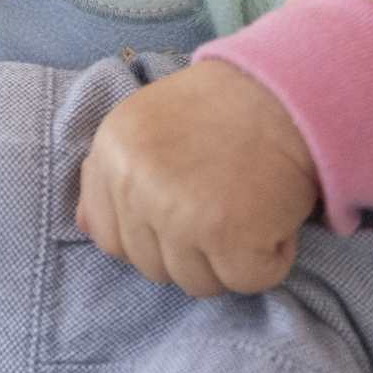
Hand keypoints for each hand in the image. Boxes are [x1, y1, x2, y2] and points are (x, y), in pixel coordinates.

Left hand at [72, 60, 319, 298]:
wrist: (288, 90)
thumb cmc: (220, 109)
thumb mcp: (145, 125)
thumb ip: (108, 175)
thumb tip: (85, 229)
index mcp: (111, 153)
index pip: (108, 238)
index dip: (149, 236)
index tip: (182, 212)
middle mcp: (135, 184)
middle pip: (152, 267)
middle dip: (191, 249)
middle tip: (223, 204)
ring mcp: (177, 213)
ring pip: (196, 282)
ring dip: (228, 259)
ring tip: (246, 209)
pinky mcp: (227, 236)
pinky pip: (244, 281)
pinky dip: (268, 260)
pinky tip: (272, 218)